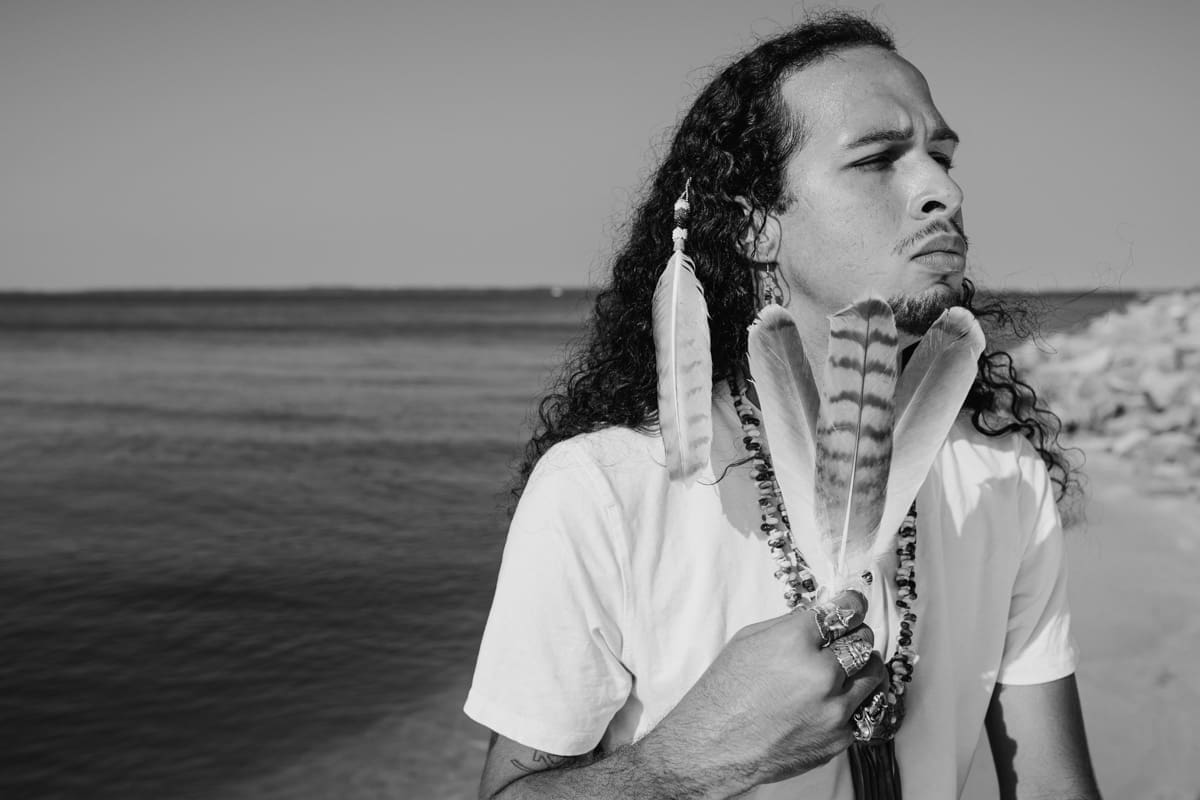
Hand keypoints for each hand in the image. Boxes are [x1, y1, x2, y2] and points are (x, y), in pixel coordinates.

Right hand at [639, 590, 885, 793]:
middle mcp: (821, 673)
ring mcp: (834, 709)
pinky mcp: (839, 737)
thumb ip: (791, 625)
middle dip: (853, 635)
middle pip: (863, 640)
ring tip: (845, 668)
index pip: (844, 611)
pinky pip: (862, 708)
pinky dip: (850, 701)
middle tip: (841, 639)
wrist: (714, 745)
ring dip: (861, 666)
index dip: (850, 605)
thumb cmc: (725, 692)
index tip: (853, 606)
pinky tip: (829, 700)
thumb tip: (821, 617)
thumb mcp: (749, 640)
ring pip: (873, 673)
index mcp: (796, 641)